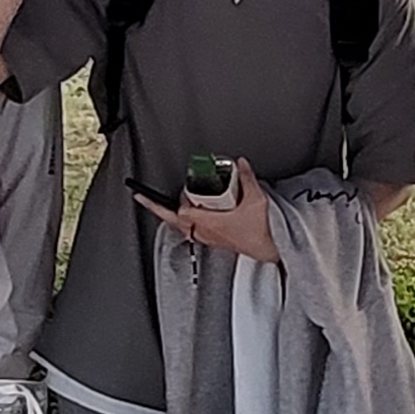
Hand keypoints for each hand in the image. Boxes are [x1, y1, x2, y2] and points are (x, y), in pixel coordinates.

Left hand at [139, 156, 279, 265]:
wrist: (269, 249)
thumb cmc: (262, 231)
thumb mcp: (255, 199)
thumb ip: (246, 178)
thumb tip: (241, 163)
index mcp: (210, 223)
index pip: (182, 212)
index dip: (179, 199)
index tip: (180, 188)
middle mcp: (205, 232)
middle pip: (173, 222)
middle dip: (159, 209)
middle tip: (144, 198)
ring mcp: (208, 238)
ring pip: (181, 227)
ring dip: (172, 215)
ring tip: (161, 206)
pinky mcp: (214, 240)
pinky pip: (191, 231)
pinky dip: (185, 222)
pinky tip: (188, 215)